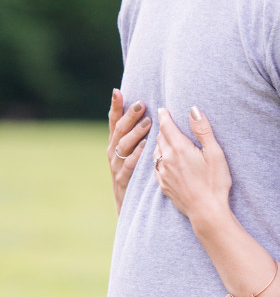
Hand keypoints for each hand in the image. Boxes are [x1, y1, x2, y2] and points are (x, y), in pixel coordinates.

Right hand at [107, 89, 150, 213]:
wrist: (127, 205)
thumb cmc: (135, 174)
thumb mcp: (133, 152)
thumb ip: (137, 134)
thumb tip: (149, 111)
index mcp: (116, 143)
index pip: (113, 121)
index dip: (115, 106)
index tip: (117, 91)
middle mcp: (113, 152)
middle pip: (119, 130)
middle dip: (129, 116)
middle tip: (141, 104)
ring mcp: (116, 166)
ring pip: (123, 146)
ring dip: (135, 133)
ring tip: (148, 123)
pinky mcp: (122, 180)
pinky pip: (129, 165)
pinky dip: (137, 155)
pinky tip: (146, 147)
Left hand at [154, 107, 231, 224]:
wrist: (206, 212)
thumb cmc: (215, 182)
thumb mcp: (214, 153)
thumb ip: (203, 130)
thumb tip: (193, 110)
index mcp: (180, 149)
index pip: (167, 127)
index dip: (164, 116)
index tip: (162, 109)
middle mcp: (167, 160)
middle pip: (160, 138)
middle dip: (162, 128)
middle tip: (164, 121)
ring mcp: (163, 174)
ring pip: (156, 152)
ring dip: (159, 143)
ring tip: (163, 139)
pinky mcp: (164, 185)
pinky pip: (156, 167)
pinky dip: (158, 159)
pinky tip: (163, 160)